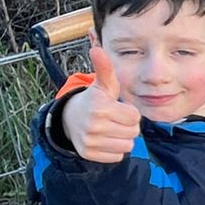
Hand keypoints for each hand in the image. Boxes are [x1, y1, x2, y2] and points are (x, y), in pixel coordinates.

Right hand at [60, 44, 144, 163]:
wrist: (70, 119)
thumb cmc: (94, 100)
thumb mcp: (102, 85)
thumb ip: (104, 68)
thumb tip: (97, 48)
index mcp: (99, 107)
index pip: (134, 117)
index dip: (130, 113)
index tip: (119, 109)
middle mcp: (93, 125)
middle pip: (133, 132)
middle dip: (128, 126)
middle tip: (115, 119)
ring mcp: (89, 141)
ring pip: (127, 146)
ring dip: (123, 138)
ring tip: (111, 129)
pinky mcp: (88, 153)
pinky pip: (117, 156)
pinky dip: (114, 150)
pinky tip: (105, 139)